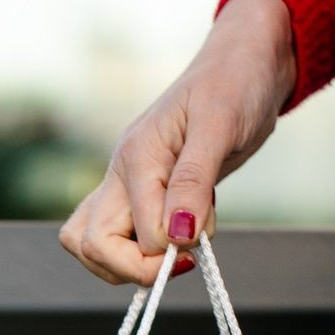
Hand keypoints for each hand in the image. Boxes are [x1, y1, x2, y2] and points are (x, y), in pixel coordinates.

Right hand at [60, 0, 295, 286]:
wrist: (243, 65)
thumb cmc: (235, 84)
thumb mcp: (220, 126)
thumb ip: (195, 182)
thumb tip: (177, 234)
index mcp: (136, 157)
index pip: (138, 234)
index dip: (168, 253)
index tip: (201, 245)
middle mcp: (120, 173)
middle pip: (91, 245)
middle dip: (136, 269)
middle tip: (183, 260)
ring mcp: (124, 185)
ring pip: (92, 244)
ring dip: (131, 265)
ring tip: (178, 248)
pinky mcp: (138, 194)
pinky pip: (117, 237)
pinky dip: (142, 252)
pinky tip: (179, 234)